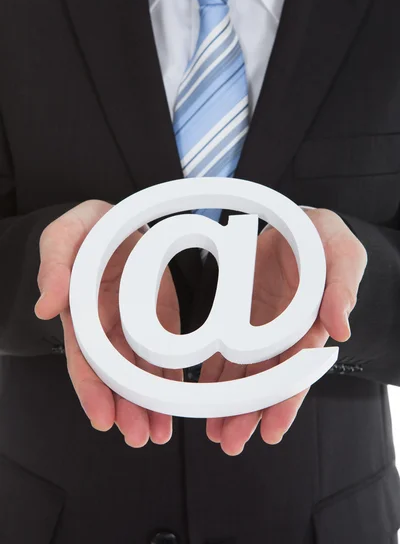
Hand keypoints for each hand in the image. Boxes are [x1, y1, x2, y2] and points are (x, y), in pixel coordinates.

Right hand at [35, 200, 180, 446]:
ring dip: (149, 402)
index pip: (84, 357)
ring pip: (141, 371)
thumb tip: (45, 306)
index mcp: (81, 313)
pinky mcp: (160, 317)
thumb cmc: (86, 230)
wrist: (119, 219)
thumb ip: (54, 267)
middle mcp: (107, 327)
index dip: (91, 388)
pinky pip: (165, 351)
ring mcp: (135, 324)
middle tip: (140, 436)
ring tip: (159, 431)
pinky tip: (176, 400)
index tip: (102, 417)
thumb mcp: (63, 237)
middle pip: (114, 374)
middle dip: (126, 407)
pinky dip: (170, 378)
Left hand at [200, 209, 367, 455]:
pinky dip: (216, 373)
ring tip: (213, 429)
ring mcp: (262, 328)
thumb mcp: (343, 255)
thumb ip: (342, 290)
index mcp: (312, 324)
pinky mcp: (242, 317)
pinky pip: (227, 349)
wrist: (297, 224)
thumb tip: (341, 329)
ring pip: (245, 372)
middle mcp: (285, 334)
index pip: (299, 369)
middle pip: (268, 380)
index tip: (272, 431)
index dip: (286, 400)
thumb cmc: (326, 240)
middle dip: (250, 412)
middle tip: (230, 442)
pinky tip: (202, 392)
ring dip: (229, 401)